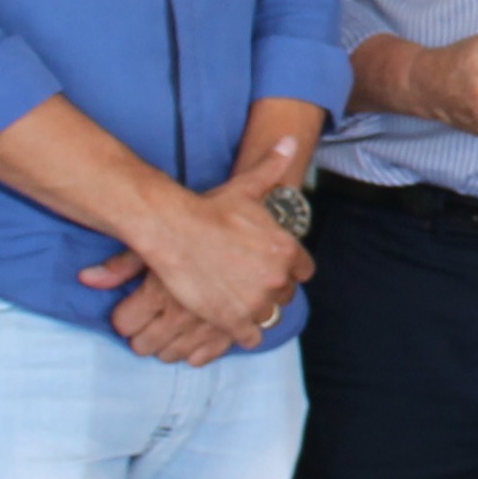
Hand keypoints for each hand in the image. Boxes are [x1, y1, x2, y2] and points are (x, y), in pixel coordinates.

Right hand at [82, 138, 311, 365]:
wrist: (174, 231)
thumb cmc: (209, 210)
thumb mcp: (247, 187)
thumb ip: (272, 168)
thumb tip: (290, 141)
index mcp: (286, 250)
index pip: (303, 271)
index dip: (288, 270)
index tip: (273, 268)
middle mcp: (277, 278)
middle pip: (285, 295)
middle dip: (271, 291)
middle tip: (249, 285)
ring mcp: (256, 302)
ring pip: (269, 316)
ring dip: (257, 312)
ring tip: (238, 302)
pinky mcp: (234, 320)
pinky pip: (250, 337)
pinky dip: (242, 333)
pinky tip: (230, 322)